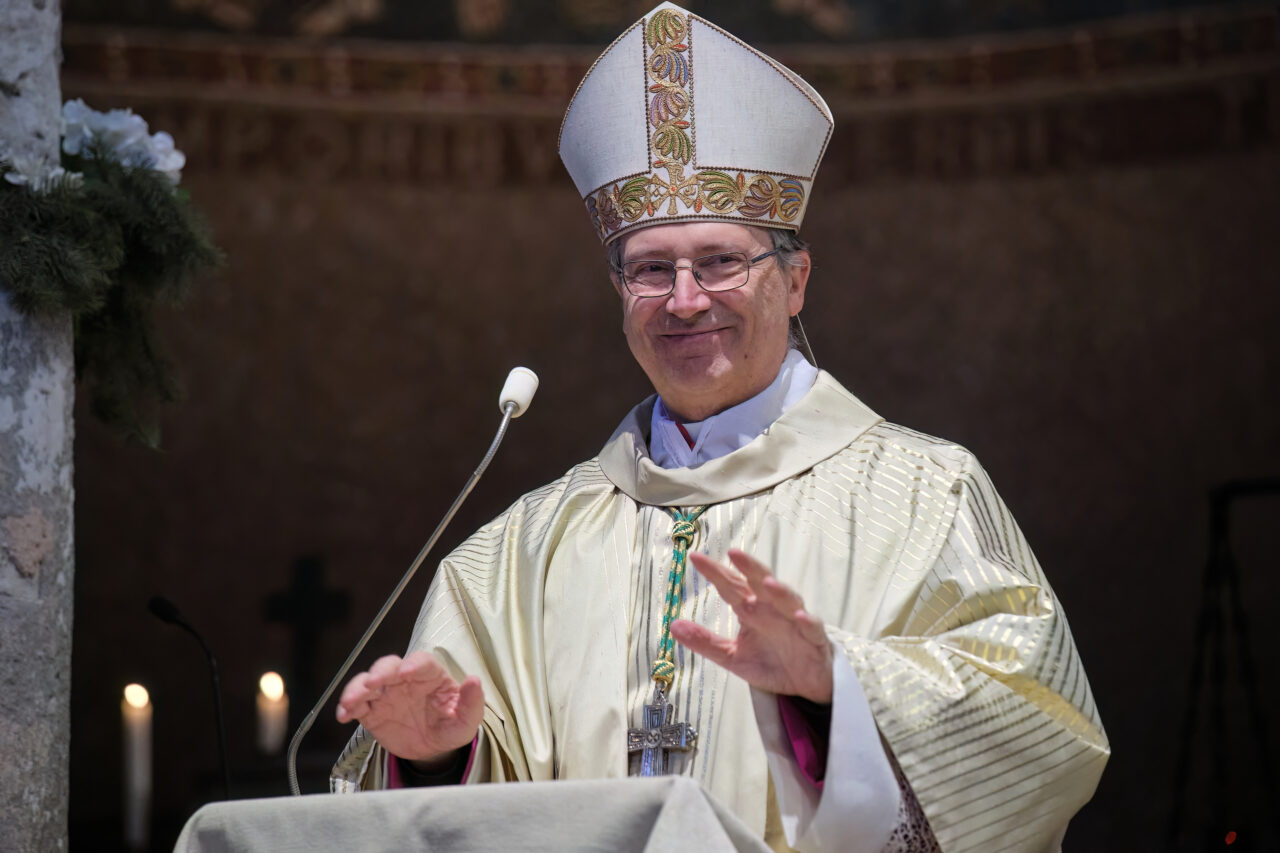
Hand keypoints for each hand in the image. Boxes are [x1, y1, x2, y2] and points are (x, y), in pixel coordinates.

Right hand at [335, 651, 483, 762]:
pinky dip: (347, 706)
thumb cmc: (451, 727)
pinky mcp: (371, 711)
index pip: (422, 662)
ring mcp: (386, 694)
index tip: (407, 671)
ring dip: (358, 687)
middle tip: (374, 682)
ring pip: (367, 681)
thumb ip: (472, 702)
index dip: (414, 664)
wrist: (432, 749)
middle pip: (389, 666)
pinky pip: (356, 704)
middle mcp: (405, 679)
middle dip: (381, 672)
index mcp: (431, 676)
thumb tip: (474, 681)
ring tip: (353, 701)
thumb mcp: (467, 720)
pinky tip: (343, 715)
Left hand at [671, 549, 833, 702]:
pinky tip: (799, 616)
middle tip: (734, 553)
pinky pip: (813, 627)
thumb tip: (672, 626)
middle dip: (750, 567)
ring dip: (779, 590)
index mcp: (751, 608)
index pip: (731, 585)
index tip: (694, 557)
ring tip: (766, 582)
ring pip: (788, 599)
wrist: (803, 686)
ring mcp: (795, 622)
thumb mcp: (731, 656)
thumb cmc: (769, 662)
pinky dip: (807, 621)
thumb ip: (705, 641)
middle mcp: (773, 609)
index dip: (715, 572)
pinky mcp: (815, 640)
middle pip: (761, 582)